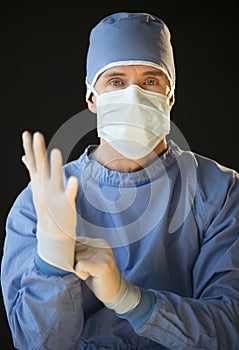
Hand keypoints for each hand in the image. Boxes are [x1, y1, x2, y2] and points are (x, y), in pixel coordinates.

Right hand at [22, 130, 77, 271]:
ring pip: (54, 177)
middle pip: (41, 166)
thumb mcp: (37, 186)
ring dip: (54, 165)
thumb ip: (33, 169)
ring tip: (55, 151)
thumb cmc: (47, 204)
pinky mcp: (66, 203)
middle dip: (38, 151)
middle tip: (37, 136)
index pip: (33, 161)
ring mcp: (54, 195)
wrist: (52, 231)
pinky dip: (70, 187)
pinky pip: (68, 194)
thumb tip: (25, 157)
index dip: (30, 148)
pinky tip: (73, 180)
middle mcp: (44, 187)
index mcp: (39, 182)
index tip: (27, 134)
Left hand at [75, 237, 120, 303]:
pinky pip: (79, 265)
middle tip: (87, 270)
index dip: (73, 253)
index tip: (81, 263)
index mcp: (99, 242)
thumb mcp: (90, 260)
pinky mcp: (102, 264)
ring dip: (78, 269)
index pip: (77, 240)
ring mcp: (103, 254)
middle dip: (75, 261)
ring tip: (90, 273)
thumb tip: (62, 247)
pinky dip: (80, 273)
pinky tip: (90, 276)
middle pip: (75, 248)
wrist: (115, 291)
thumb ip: (81, 252)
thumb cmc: (99, 277)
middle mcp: (102, 245)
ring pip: (76, 257)